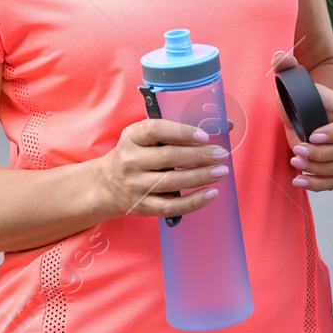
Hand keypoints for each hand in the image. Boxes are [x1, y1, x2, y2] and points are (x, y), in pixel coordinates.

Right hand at [96, 118, 229, 218]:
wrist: (105, 185)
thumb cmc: (135, 154)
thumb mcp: (144, 137)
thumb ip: (177, 130)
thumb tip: (226, 125)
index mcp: (131, 137)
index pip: (155, 130)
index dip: (181, 132)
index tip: (204, 136)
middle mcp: (130, 161)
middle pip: (168, 157)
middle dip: (199, 156)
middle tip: (221, 154)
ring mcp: (135, 186)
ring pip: (171, 182)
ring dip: (200, 177)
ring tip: (221, 171)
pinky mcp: (142, 206)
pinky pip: (171, 206)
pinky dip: (193, 202)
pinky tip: (211, 194)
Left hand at [273, 51, 332, 190]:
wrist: (298, 114)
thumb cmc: (296, 97)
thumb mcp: (290, 83)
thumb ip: (285, 68)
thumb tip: (278, 56)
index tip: (313, 134)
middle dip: (322, 154)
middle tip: (297, 150)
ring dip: (319, 169)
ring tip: (296, 162)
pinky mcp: (332, 166)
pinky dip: (318, 185)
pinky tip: (299, 180)